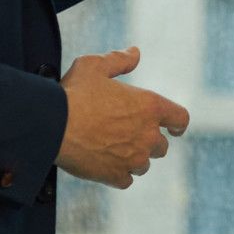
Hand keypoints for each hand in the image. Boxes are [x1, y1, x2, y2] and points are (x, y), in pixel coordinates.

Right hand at [56, 48, 187, 188]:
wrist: (52, 125)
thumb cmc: (74, 93)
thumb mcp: (95, 65)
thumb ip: (119, 60)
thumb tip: (135, 53)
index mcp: (149, 106)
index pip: (180, 119)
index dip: (178, 124)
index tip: (174, 129)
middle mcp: (147, 135)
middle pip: (162, 146)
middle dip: (149, 142)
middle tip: (129, 136)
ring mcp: (133, 158)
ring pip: (143, 165)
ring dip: (133, 158)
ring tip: (113, 149)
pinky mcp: (116, 176)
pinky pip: (126, 180)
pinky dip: (118, 174)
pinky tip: (105, 166)